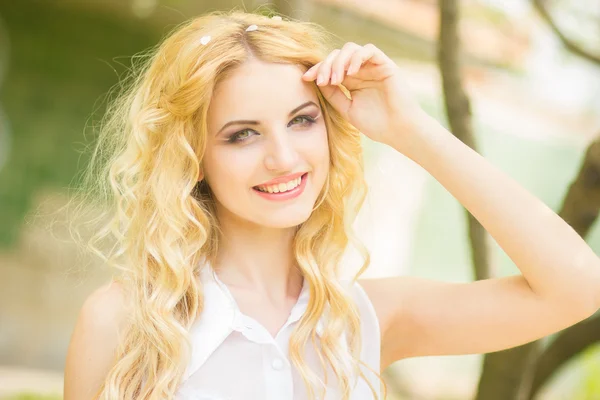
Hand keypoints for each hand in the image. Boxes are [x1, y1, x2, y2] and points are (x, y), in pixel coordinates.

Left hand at [302, 42, 428, 148]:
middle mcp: (361, 71)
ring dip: (339, 62)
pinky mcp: (385, 65)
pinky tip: (350, 73)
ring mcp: (373, 66)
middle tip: (322, 80)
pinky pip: (369, 50)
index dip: (317, 69)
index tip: (305, 78)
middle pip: (337, 55)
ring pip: (351, 49)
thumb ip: (333, 95)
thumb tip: (316, 81)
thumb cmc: (376, 124)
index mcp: (351, 81)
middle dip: (325, 65)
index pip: (330, 67)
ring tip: (336, 79)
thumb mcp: (347, 109)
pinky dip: (356, 57)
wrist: (399, 131)